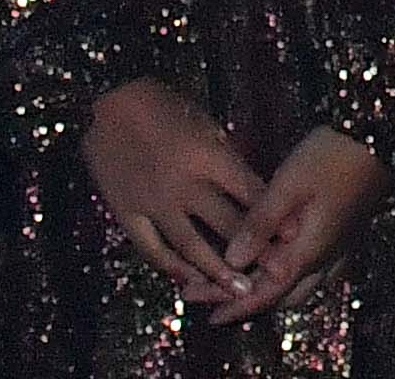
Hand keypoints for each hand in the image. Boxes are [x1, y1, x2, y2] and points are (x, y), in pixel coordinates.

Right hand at [82, 81, 266, 311]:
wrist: (102, 104)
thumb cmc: (161, 106)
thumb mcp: (204, 123)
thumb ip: (225, 157)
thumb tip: (252, 187)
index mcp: (207, 155)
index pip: (249, 192)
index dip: (272, 216)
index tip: (292, 236)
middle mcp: (182, 183)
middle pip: (225, 223)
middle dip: (253, 250)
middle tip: (276, 274)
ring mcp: (152, 201)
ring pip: (189, 245)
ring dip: (215, 271)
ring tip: (239, 291)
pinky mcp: (126, 212)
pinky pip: (151, 247)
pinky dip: (170, 266)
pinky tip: (187, 279)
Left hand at [220, 126, 390, 317]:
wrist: (381, 136)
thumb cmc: (333, 156)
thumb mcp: (288, 185)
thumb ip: (259, 225)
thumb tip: (230, 261)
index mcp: (308, 251)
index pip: (266, 293)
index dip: (236, 307)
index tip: (209, 317)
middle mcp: (325, 257)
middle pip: (284, 296)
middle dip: (250, 303)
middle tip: (218, 302)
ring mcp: (340, 246)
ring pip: (304, 287)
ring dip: (274, 293)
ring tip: (248, 287)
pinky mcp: (347, 233)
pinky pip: (320, 272)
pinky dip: (297, 278)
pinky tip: (288, 264)